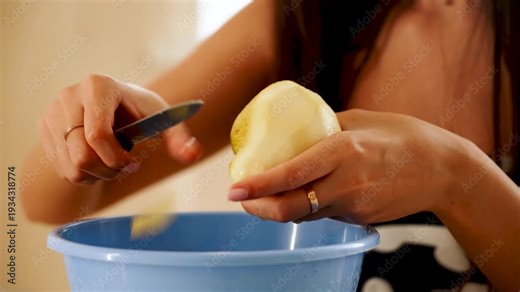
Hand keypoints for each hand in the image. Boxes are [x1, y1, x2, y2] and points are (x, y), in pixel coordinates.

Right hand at [38, 74, 201, 184]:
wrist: (115, 106)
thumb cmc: (141, 113)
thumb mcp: (164, 121)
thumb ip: (180, 138)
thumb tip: (193, 154)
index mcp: (98, 86)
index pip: (97, 135)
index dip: (116, 158)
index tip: (134, 161)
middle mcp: (69, 95)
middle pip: (81, 156)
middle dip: (109, 170)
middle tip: (125, 166)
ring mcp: (52, 112)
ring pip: (70, 167)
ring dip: (97, 175)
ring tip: (111, 161)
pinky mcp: (44, 129)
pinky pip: (61, 169)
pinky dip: (83, 175)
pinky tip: (96, 160)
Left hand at [228, 109, 467, 223]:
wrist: (442, 170)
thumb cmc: (402, 136)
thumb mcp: (360, 120)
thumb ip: (324, 127)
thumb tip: (294, 128)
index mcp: (343, 151)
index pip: (289, 175)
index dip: (257, 186)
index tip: (233, 190)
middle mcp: (346, 183)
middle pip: (289, 209)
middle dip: (258, 209)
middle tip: (242, 200)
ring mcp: (354, 206)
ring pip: (303, 215)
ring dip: (278, 208)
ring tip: (263, 196)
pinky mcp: (360, 218)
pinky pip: (323, 215)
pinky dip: (306, 207)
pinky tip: (303, 194)